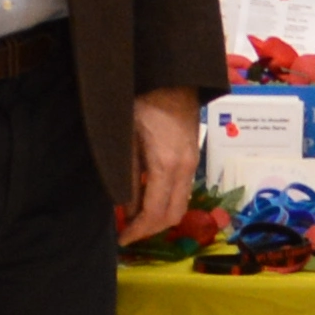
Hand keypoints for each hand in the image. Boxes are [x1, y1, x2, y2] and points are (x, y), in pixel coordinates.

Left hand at [123, 91, 198, 242]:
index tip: (121, 239)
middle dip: (151, 230)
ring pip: (181, 204)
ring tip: (136, 219)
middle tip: (128, 233)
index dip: (138, 231)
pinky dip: (166, 201)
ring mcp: (192, 163)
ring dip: (160, 217)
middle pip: (174, 215)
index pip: (155, 212)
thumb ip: (127, 175)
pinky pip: (183, 190)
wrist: (171, 75)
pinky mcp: (193, 156)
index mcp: (166, 165)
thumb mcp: (125, 139)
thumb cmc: (141, 101)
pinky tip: (148, 197)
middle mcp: (185, 169)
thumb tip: (124, 207)